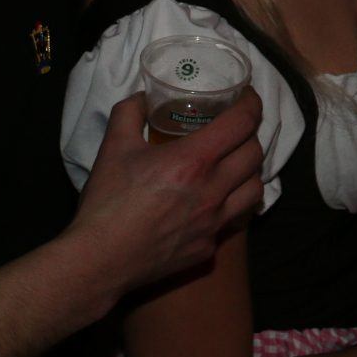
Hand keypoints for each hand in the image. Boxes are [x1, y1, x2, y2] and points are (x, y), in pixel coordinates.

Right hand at [70, 91, 263, 292]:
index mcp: (194, 160)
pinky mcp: (208, 248)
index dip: (252, 103)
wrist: (100, 260)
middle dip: (251, 134)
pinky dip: (232, 204)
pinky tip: (216, 201)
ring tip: (234, 164)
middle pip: (255, 154)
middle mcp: (213, 190)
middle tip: (236, 128)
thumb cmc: (107, 201)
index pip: (242, 123)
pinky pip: (234, 220)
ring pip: (255, 190)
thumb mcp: (114, 146)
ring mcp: (214, 223)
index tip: (247, 95)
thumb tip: (143, 96)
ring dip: (250, 171)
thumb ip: (130, 112)